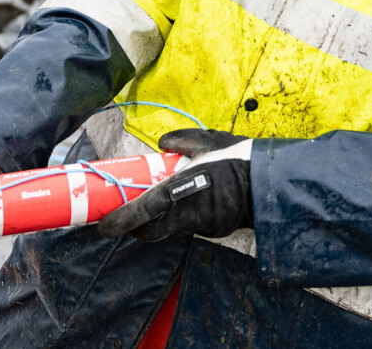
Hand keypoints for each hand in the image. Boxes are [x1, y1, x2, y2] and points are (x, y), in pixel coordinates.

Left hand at [96, 129, 252, 241]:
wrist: (267, 182)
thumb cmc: (235, 159)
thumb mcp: (207, 140)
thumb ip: (182, 140)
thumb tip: (164, 142)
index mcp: (179, 190)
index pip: (141, 212)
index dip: (119, 221)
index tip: (104, 225)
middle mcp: (186, 214)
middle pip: (151, 231)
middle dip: (135, 228)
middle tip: (126, 218)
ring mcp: (201, 225)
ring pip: (170, 231)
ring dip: (158, 224)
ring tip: (154, 207)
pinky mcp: (213, 230)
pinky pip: (189, 228)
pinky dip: (180, 220)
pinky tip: (186, 205)